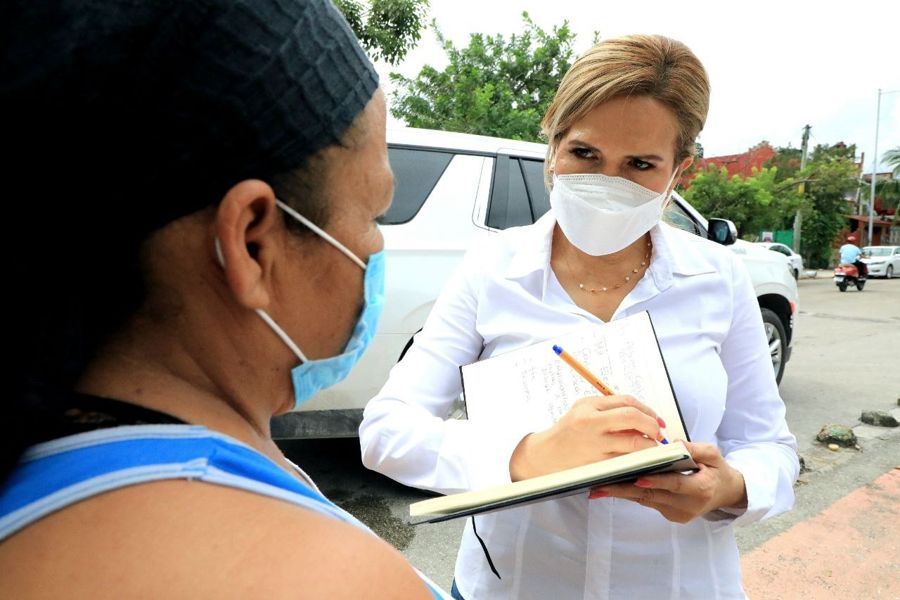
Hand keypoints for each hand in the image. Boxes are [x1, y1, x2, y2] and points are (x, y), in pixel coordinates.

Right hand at [509, 395, 664, 480]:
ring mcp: (595, 445)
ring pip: (634, 443)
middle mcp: (592, 423)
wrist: (544, 456)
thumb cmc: (567, 431)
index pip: (627, 402)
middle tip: (658, 433)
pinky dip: (638, 460)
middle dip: (652, 425)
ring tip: (650, 447)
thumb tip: (640, 412)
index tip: (655, 419)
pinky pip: (627, 461)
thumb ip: (608, 408)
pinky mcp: (598, 465)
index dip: (647, 410)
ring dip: (649, 446)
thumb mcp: (582, 410)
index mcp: (589, 406)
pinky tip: (640, 460)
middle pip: (632, 418)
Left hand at [588, 441, 747, 523]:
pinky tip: (613, 486)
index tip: (637, 478)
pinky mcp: (670, 515)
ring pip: (646, 500)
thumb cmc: (717, 469)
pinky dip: (631, 493)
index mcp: (701, 489)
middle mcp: (688, 505)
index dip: (656, 481)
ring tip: (599, 486)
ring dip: (622, 493)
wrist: (725, 493)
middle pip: (652, 496)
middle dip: (625, 490)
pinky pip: (647, 502)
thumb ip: (695, 449)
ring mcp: (678, 513)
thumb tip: (674, 444)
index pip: (675, 484)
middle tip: (600, 487)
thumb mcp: (713, 455)